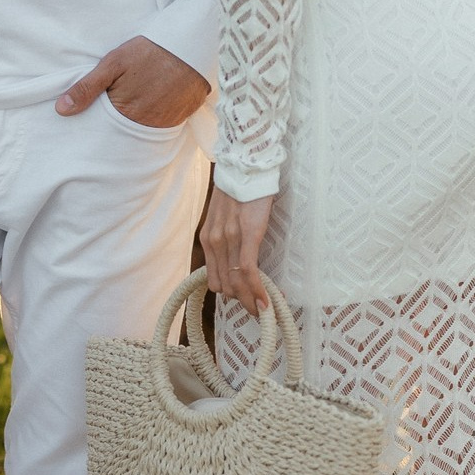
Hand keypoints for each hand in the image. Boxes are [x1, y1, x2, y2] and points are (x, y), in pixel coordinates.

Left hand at [55, 35, 209, 128]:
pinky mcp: (181, 117)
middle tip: (120, 102)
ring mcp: (165, 123)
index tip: (97, 111)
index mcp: (125, 112)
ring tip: (138, 100)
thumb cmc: (148, 51)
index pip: (105, 126)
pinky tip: (154, 102)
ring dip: (138, 120)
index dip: (100, 118)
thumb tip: (61, 111)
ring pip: (144, 129)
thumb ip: (87, 88)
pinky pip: (163, 125)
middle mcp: (146, 124)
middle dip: (119, 122)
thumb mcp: (113, 63)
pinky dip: (156, 117)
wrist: (191, 44)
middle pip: (125, 130)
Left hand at [200, 188, 274, 314]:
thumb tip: (235, 262)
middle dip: (243, 302)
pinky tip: (267, 300)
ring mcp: (229, 238)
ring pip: (236, 283)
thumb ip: (224, 239)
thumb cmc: (238, 191)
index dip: (232, 295)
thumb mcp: (222, 217)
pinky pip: (248, 271)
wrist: (245, 166)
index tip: (247, 302)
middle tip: (259, 308)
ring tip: (265, 307)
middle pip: (225, 286)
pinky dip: (257, 289)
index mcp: (207, 238)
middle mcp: (214, 241)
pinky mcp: (247, 234)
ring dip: (251, 300)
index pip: (215, 279)